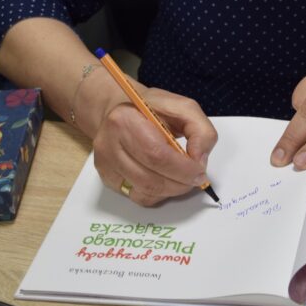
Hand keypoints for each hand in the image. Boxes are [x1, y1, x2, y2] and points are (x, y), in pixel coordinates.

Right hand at [92, 83, 216, 205]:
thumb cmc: (152, 109)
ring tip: (183, 178)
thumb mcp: (183, 107)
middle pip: (149, 178)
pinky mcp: (108, 178)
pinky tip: (165, 180)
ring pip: (144, 192)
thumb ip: (200, 130)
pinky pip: (139, 197)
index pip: (155, 154)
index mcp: (125, 120)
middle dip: (180, 183)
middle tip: (196, 178)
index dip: (182, 168)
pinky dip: (159, 195)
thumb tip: (199, 159)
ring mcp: (105, 164)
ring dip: (172, 190)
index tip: (199, 170)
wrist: (122, 112)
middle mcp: (109, 143)